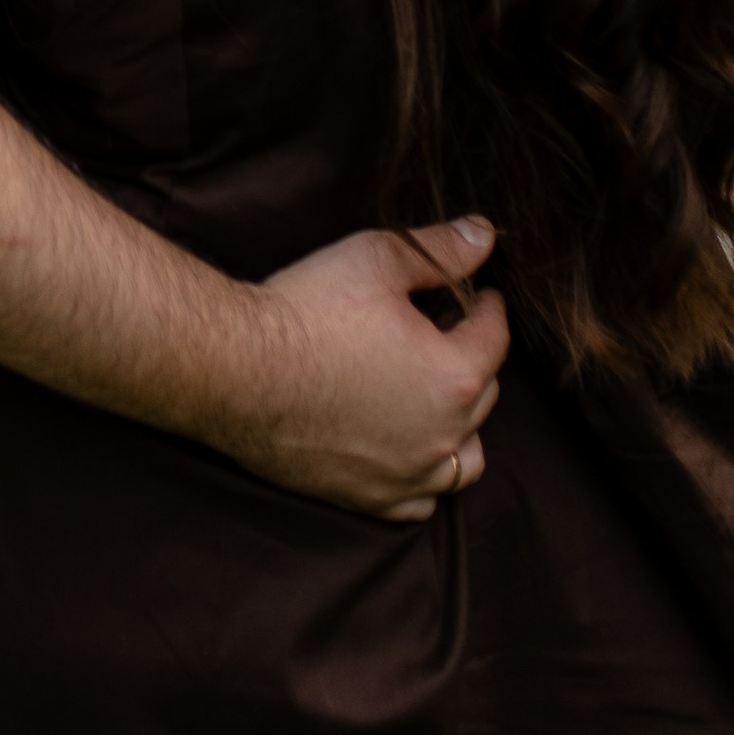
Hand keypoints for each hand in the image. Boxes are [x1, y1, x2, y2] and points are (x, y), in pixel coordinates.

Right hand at [233, 218, 505, 524]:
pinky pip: (421, 500)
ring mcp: (407, 473)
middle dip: (474, 360)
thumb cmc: (307, 310)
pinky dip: (425, 477)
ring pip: (466, 460)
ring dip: (462, 427)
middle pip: (485, 395)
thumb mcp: (376, 258)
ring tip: (439, 399)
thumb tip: (485, 234)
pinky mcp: (369, 497)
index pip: (495, 338)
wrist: (238, 368)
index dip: (489, 309)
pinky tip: (408, 450)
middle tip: (449, 333)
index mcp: (454, 375)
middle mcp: (443, 434)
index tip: (481, 296)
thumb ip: (439, 251)